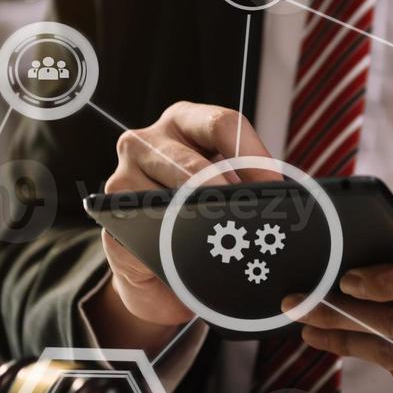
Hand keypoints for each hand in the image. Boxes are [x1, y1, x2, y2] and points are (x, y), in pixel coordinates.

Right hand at [92, 102, 278, 344]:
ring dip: (202, 222)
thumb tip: (281, 192)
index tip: (277, 188)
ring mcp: (122, 177)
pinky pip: (146, 229)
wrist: (157, 270)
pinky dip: (175, 244)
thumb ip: (247, 181)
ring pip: (170, 198)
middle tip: (253, 219)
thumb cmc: (196, 218)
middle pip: (193, 162)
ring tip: (228, 239)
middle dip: (228, 195)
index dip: (254, 156)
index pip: (223, 123)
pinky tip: (192, 257)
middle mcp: (146, 141)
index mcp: (183, 122)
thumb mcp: (225, 190)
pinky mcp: (110, 216)